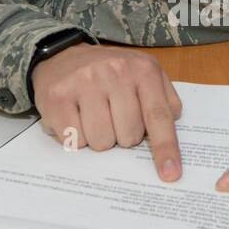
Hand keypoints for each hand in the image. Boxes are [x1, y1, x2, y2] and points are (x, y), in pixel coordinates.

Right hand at [32, 44, 183, 180]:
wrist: (64, 54)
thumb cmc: (111, 74)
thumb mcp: (144, 76)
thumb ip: (163, 104)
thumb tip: (169, 142)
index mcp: (143, 70)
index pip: (158, 117)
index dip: (166, 148)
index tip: (170, 174)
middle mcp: (115, 71)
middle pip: (129, 136)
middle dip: (122, 137)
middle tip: (113, 118)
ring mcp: (85, 82)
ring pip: (101, 141)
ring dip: (98, 138)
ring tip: (93, 117)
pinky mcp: (57, 96)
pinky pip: (74, 140)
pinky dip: (76, 137)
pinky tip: (75, 117)